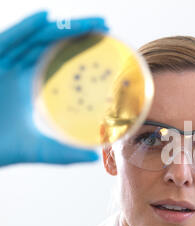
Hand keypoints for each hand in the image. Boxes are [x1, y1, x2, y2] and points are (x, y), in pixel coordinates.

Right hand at [0, 11, 108, 166]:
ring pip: (33, 38)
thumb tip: (94, 159)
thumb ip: (64, 153)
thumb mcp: (38, 148)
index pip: (57, 60)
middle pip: (49, 43)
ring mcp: (1, 64)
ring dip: (60, 27)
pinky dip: (24, 28)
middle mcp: (16, 70)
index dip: (78, 49)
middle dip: (76, 32)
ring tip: (90, 22)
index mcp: (28, 86)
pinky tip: (45, 17)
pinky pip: (8, 41)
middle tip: (105, 26)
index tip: (104, 45)